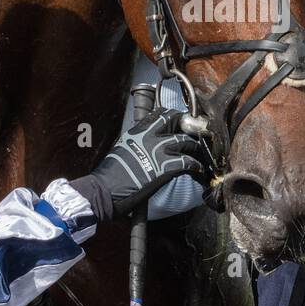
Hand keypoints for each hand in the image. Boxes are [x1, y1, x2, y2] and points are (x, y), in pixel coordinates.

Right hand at [84, 108, 211, 216]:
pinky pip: (188, 163)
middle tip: (196, 136)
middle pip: (177, 121)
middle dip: (189, 127)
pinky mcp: (165, 168)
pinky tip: (198, 171)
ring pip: (187, 142)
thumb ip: (137, 143)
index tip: (182, 123)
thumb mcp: (122, 149)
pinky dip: (196, 167)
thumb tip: (147, 144)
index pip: (162, 114)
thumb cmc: (109, 176)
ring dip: (196, 149)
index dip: (176, 117)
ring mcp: (158, 151)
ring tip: (200, 156)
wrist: (103, 191)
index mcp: (137, 131)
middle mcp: (149, 136)